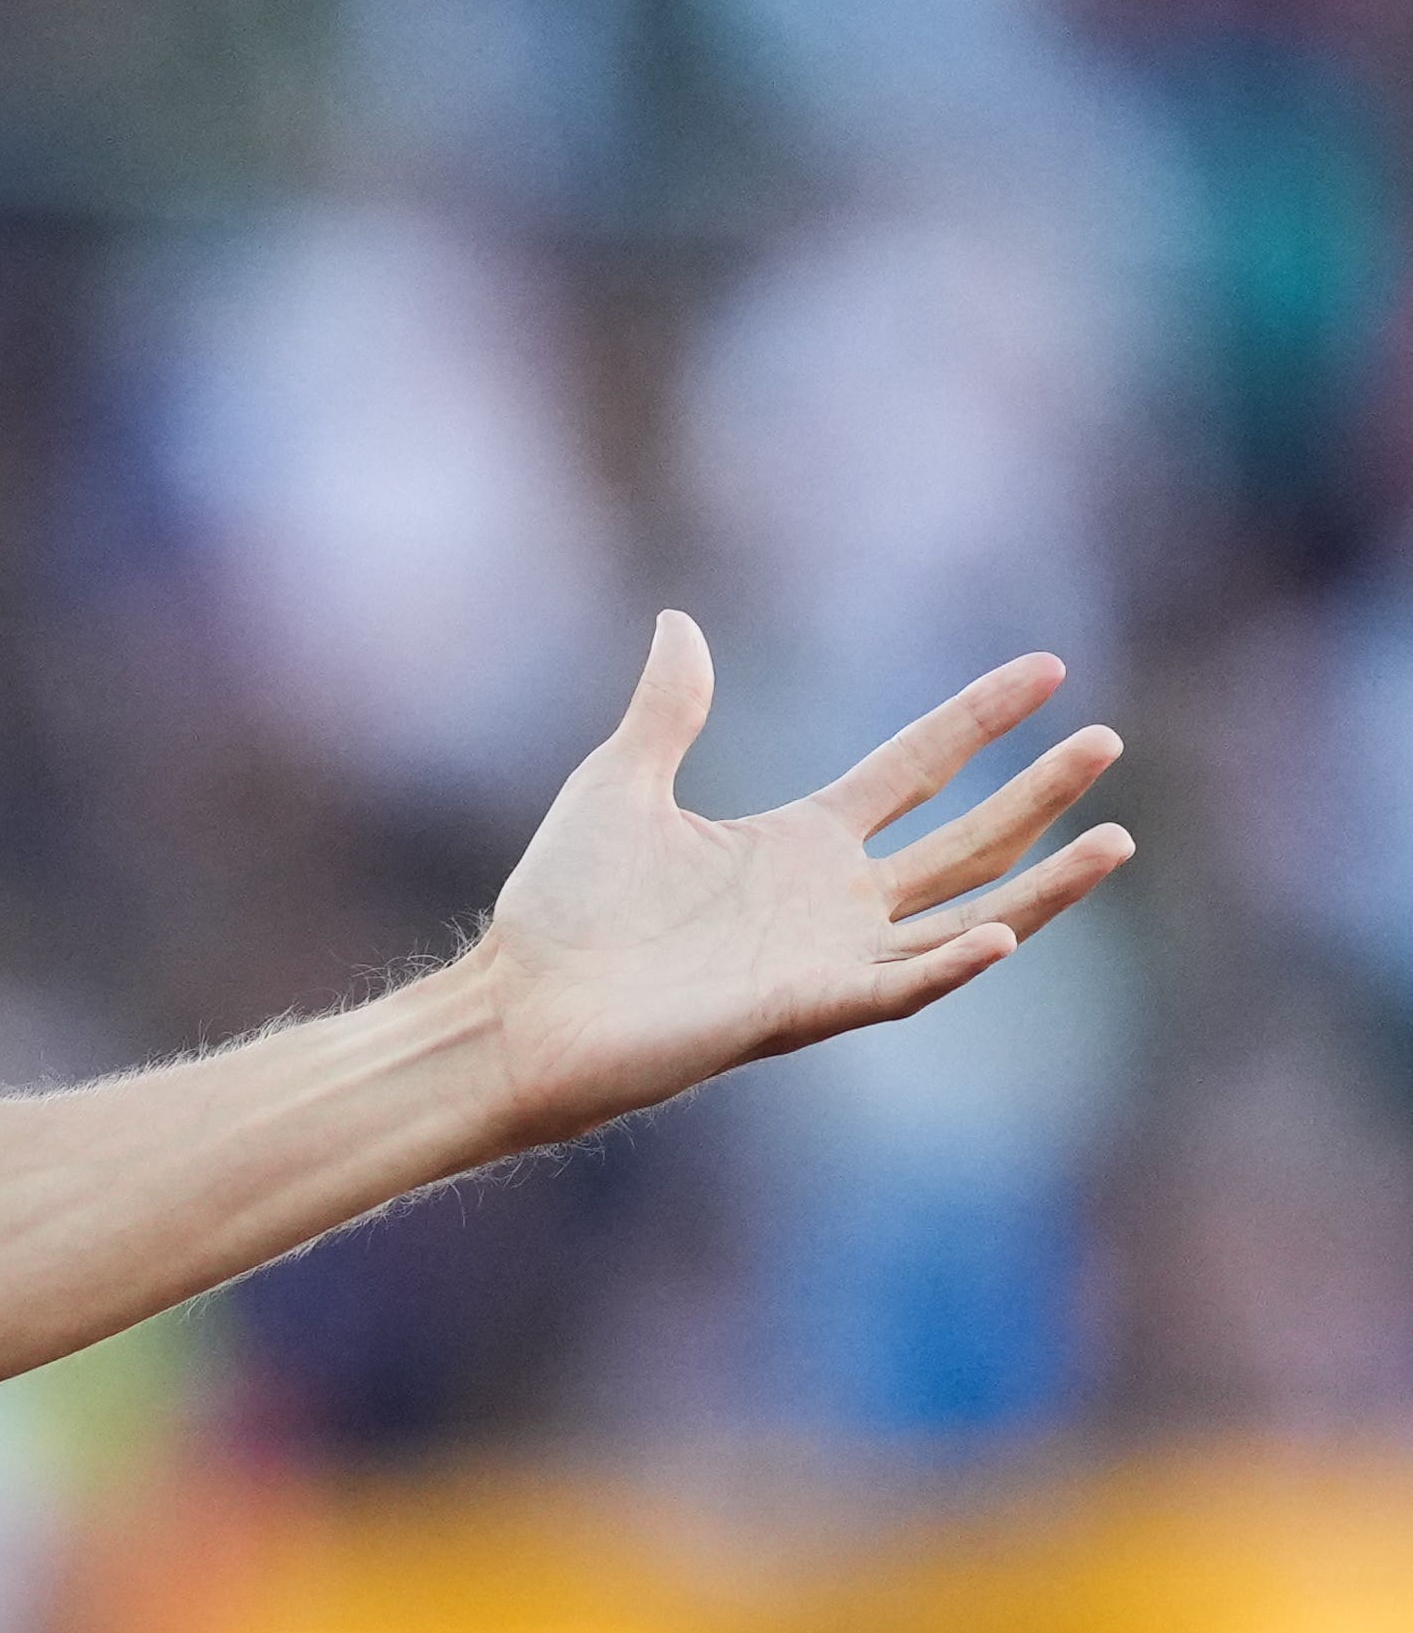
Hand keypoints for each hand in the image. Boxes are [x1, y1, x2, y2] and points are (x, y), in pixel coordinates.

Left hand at [466, 617, 1131, 1147]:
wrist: (516, 1006)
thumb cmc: (560, 910)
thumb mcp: (619, 782)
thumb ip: (668, 707)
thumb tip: (678, 621)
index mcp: (797, 843)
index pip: (917, 767)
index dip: (980, 718)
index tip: (1050, 668)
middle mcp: (829, 901)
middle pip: (964, 839)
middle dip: (1037, 793)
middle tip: (1107, 740)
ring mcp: (826, 959)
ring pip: (965, 916)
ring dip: (1041, 885)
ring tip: (1116, 839)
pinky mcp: (803, 1011)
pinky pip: (900, 988)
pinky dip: (953, 963)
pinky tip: (1004, 929)